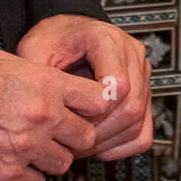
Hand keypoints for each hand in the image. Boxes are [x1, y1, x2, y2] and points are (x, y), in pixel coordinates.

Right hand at [0, 46, 112, 180]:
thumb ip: (33, 74)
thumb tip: (51, 82)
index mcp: (41, 83)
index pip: (96, 99)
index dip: (93, 105)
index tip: (88, 109)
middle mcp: (39, 116)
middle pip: (86, 137)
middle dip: (74, 135)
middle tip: (57, 131)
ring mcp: (25, 149)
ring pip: (63, 164)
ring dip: (50, 157)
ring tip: (28, 144)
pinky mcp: (7, 175)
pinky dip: (28, 175)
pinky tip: (13, 159)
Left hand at [16, 14, 152, 159]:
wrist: (65, 34)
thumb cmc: (52, 40)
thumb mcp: (36, 50)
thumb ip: (39, 77)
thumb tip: (41, 112)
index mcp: (106, 39)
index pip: (118, 85)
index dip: (95, 111)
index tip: (69, 117)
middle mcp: (130, 53)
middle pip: (131, 107)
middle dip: (100, 132)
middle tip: (72, 140)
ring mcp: (141, 74)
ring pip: (138, 123)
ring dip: (108, 141)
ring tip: (79, 143)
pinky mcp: (144, 94)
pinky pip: (142, 133)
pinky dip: (120, 145)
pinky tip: (96, 144)